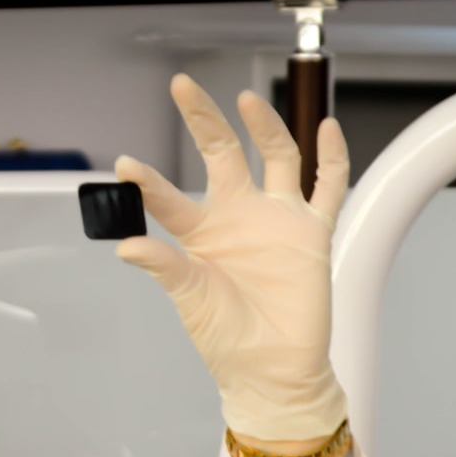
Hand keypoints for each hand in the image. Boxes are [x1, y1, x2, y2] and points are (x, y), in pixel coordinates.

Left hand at [116, 73, 350, 442]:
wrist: (274, 370)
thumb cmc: (227, 339)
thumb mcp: (191, 300)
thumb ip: (166, 266)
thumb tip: (126, 245)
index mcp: (202, 234)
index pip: (170, 197)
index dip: (148, 181)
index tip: (124, 165)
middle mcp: (239, 217)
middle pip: (223, 154)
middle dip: (204, 120)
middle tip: (182, 86)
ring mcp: (277, 220)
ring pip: (276, 157)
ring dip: (264, 127)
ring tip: (246, 101)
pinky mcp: (312, 233)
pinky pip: (327, 187)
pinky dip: (332, 157)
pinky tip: (327, 126)